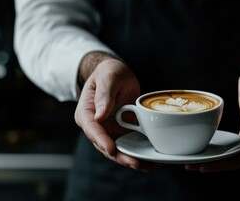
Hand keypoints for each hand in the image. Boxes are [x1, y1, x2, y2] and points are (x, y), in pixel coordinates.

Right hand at [74, 53, 154, 171]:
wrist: (117, 75)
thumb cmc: (109, 72)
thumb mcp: (108, 77)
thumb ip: (104, 94)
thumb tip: (100, 115)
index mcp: (87, 112)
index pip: (92, 128)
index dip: (101, 140)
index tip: (111, 149)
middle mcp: (96, 125)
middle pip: (105, 145)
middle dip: (120, 156)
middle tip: (135, 163)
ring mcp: (108, 130)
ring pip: (118, 149)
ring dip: (131, 158)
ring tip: (147, 166)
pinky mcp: (121, 132)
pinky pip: (129, 145)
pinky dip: (139, 152)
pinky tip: (152, 159)